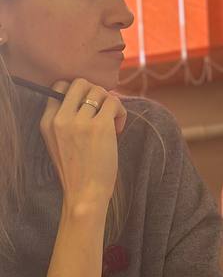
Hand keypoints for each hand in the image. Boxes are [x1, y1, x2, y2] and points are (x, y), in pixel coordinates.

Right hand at [40, 79, 125, 214]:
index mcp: (47, 122)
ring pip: (99, 90)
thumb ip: (65, 121)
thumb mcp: (58, 143)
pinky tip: (118, 129)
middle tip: (102, 112)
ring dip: (110, 102)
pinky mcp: (100, 126)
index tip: (88, 108)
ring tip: (112, 123)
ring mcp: (80, 121)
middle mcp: (60, 118)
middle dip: (95, 93)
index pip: (59, 87)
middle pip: (80, 82)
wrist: (84, 194)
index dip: (78, 93)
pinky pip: (114, 102)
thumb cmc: (77, 172)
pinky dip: (121, 111)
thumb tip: (91, 97)